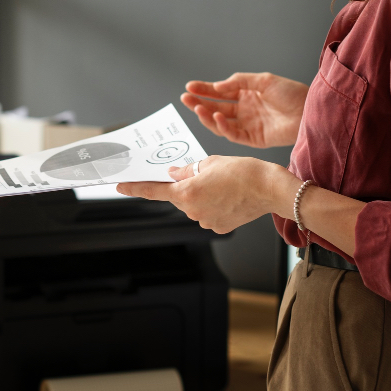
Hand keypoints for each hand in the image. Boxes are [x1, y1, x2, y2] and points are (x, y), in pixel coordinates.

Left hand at [116, 156, 281, 233]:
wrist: (271, 189)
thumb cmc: (243, 172)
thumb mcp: (210, 162)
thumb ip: (187, 170)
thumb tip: (173, 174)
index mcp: (186, 193)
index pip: (153, 191)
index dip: (134, 188)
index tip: (119, 187)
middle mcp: (192, 211)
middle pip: (179, 197)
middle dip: (187, 186)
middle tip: (207, 175)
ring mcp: (205, 222)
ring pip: (195, 206)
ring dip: (203, 196)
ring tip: (224, 185)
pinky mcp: (219, 227)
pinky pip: (209, 214)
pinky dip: (215, 206)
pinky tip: (229, 197)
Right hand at [181, 72, 307, 147]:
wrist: (310, 111)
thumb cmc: (292, 93)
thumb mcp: (264, 80)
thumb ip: (239, 82)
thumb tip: (217, 86)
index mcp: (247, 94)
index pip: (220, 93)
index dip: (204, 90)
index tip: (189, 87)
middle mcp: (245, 110)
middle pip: (216, 107)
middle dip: (199, 103)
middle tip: (185, 98)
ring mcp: (248, 125)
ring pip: (221, 122)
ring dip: (207, 116)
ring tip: (197, 109)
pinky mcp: (253, 139)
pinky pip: (233, 134)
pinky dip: (223, 127)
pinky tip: (217, 117)